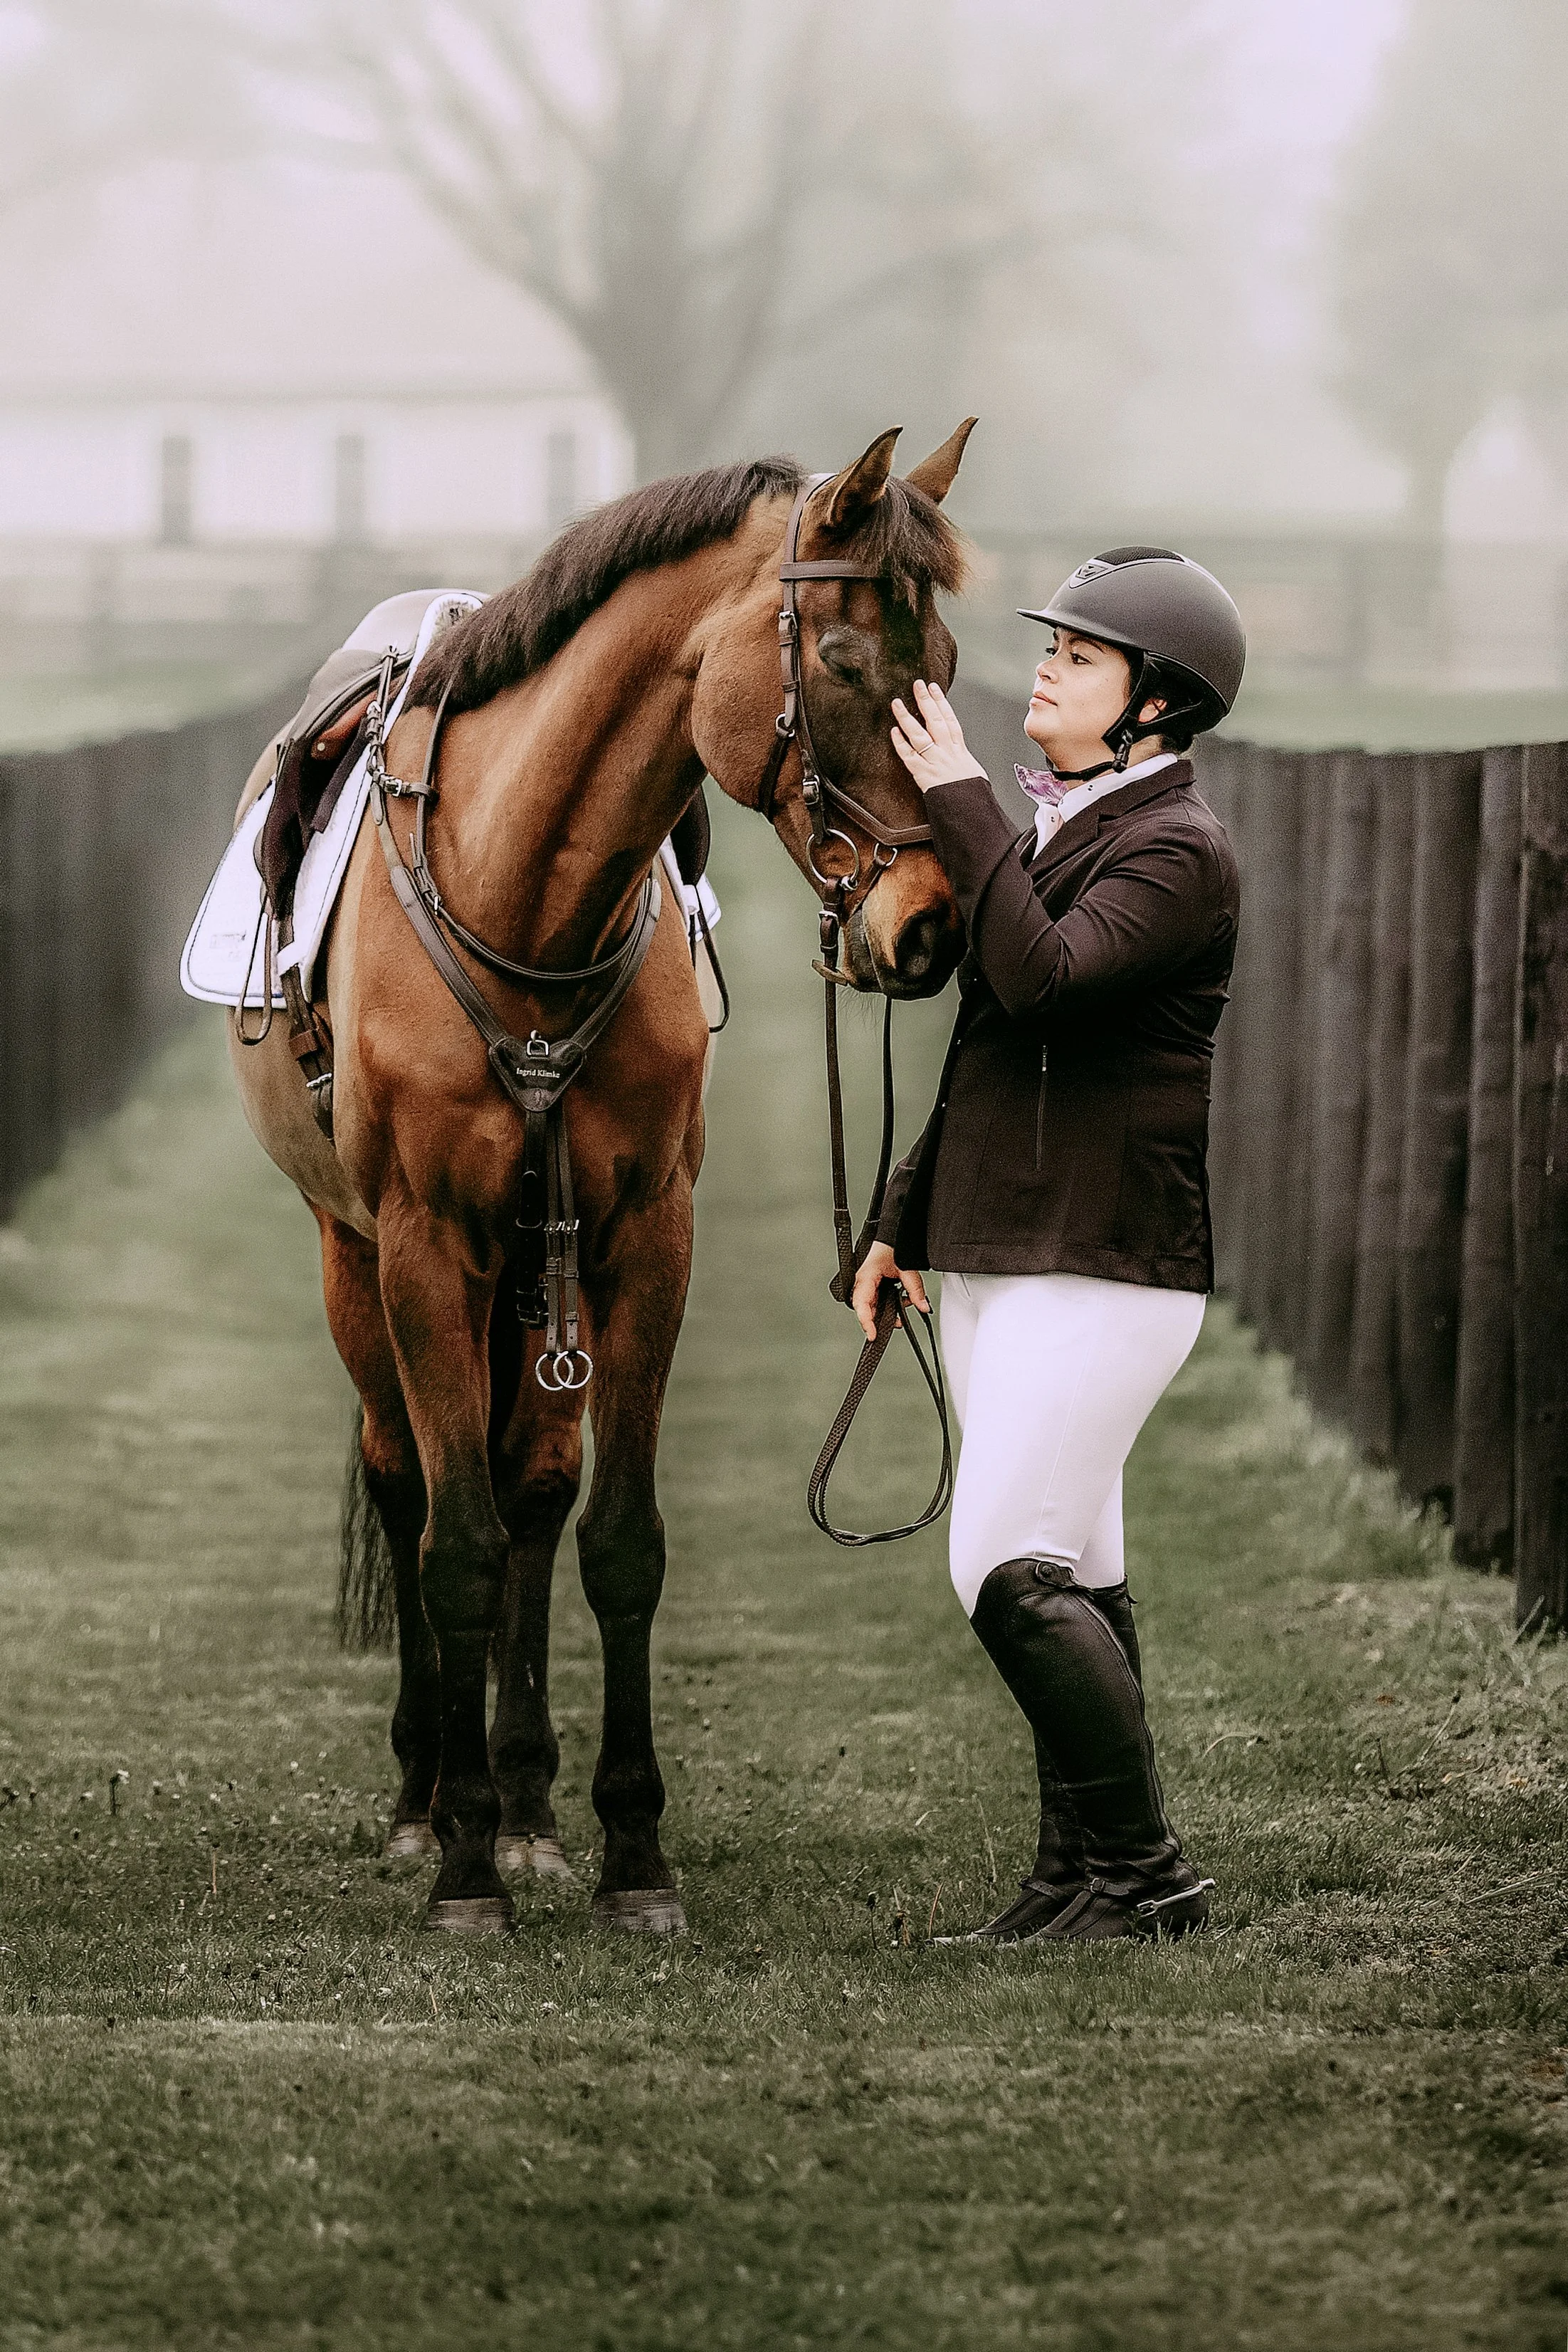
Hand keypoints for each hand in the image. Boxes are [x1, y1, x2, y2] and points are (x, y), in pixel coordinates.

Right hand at [851, 1240, 930, 1341]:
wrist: (892, 1235)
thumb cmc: (890, 1245)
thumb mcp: (906, 1267)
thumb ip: (915, 1288)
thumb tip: (923, 1306)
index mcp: (865, 1277)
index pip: (861, 1304)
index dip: (866, 1322)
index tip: (873, 1335)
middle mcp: (863, 1282)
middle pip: (866, 1309)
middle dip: (882, 1318)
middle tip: (897, 1323)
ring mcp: (867, 1284)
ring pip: (873, 1306)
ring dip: (889, 1310)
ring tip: (905, 1306)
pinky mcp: (873, 1285)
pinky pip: (879, 1300)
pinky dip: (891, 1303)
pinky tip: (902, 1300)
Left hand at [890, 678, 985, 793]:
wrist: (969, 810)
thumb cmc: (972, 795)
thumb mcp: (974, 772)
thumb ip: (963, 759)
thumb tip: (959, 753)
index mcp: (959, 750)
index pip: (950, 719)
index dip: (941, 701)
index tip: (933, 688)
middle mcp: (946, 752)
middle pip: (935, 720)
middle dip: (925, 701)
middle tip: (916, 685)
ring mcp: (934, 761)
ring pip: (919, 735)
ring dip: (907, 718)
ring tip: (897, 703)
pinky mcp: (923, 774)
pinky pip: (909, 756)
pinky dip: (900, 744)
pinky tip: (893, 731)